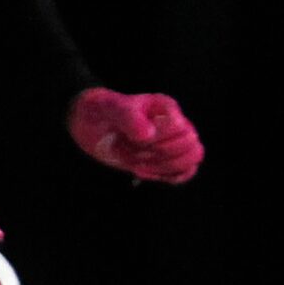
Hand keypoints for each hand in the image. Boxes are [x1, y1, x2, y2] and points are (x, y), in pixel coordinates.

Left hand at [67, 89, 204, 182]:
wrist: (93, 124)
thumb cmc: (103, 110)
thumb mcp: (109, 108)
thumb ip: (128, 116)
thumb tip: (148, 134)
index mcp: (165, 107)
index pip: (179, 127)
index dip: (157, 137)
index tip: (131, 136)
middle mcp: (176, 123)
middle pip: (190, 145)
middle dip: (157, 153)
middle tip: (132, 149)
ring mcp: (174, 142)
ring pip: (190, 161)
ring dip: (160, 167)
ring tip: (136, 161)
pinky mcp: (168, 160)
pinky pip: (185, 173)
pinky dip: (166, 177)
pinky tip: (143, 171)